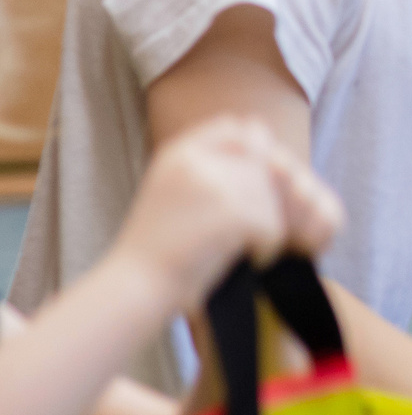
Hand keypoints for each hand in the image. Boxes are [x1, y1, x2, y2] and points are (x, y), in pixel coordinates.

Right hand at [114, 116, 342, 308]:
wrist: (135, 287)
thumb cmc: (158, 247)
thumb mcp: (174, 190)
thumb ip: (211, 166)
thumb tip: (265, 141)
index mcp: (180, 152)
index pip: (236, 127)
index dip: (256, 151)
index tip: (256, 186)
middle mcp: (195, 161)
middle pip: (263, 162)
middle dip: (269, 195)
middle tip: (255, 226)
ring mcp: (212, 184)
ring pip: (271, 196)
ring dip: (268, 225)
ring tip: (243, 247)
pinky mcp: (229, 213)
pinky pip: (272, 224)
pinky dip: (268, 247)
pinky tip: (250, 258)